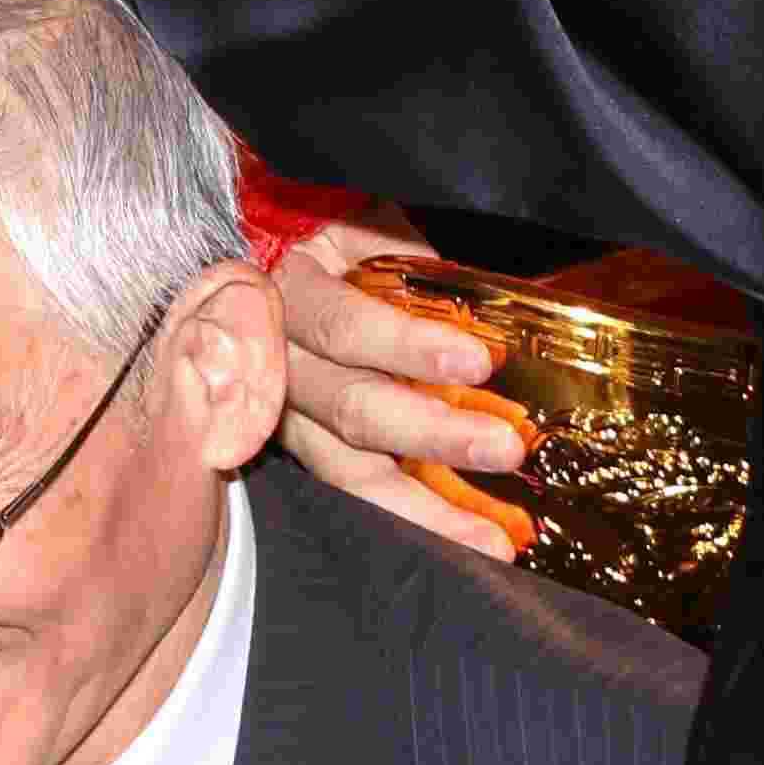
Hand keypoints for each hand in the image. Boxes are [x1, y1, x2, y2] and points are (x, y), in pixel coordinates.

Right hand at [273, 219, 536, 561]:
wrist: (258, 264)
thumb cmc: (319, 237)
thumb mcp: (353, 222)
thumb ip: (403, 252)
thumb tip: (476, 297)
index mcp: (290, 293)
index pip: (345, 327)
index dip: (408, 346)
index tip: (477, 362)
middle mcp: (278, 365)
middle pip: (351, 410)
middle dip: (433, 434)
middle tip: (505, 448)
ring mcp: (288, 417)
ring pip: (348, 472)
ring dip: (426, 508)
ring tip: (492, 542)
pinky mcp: (305, 452)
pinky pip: (358, 492)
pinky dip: (415, 519)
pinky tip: (468, 542)